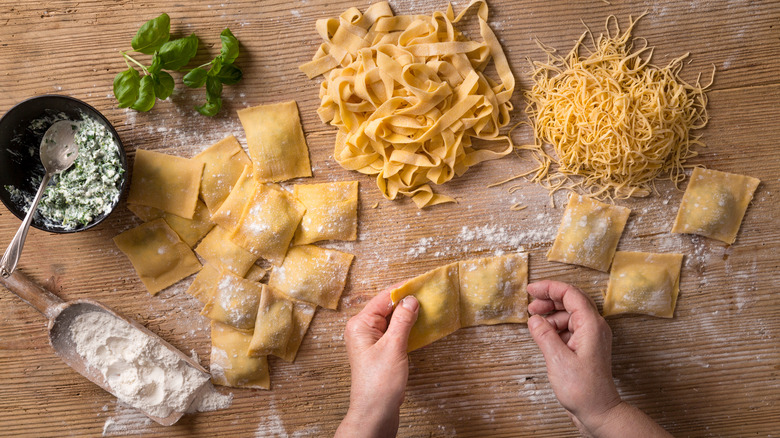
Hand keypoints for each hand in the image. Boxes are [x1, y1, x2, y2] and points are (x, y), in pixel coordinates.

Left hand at [336, 289, 418, 437]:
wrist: (375, 412)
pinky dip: (406, 328)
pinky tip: (420, 326)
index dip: (402, 290)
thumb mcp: (393, 347)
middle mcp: (362, 330)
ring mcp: (370, 341)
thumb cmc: (379, 383)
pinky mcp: (379, 351)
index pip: (383, 298)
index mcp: (360, 324)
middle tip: (428, 294)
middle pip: (386, 307)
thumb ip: (402, 321)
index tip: (421, 283)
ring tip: (427, 307)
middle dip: (406, 301)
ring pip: (391, 320)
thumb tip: (411, 300)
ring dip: (408, 315)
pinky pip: (393, 333)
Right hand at [527, 280, 670, 437]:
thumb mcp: (558, 360)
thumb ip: (544, 335)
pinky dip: (555, 327)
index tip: (531, 289)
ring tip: (535, 323)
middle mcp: (594, 328)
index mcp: (591, 325)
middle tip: (530, 305)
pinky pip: (570, 328)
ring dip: (551, 315)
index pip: (570, 293)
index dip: (549, 288)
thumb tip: (534, 319)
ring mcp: (591, 337)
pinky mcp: (586, 347)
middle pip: (571, 301)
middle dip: (549, 300)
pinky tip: (544, 335)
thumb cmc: (583, 389)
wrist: (598, 411)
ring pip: (569, 315)